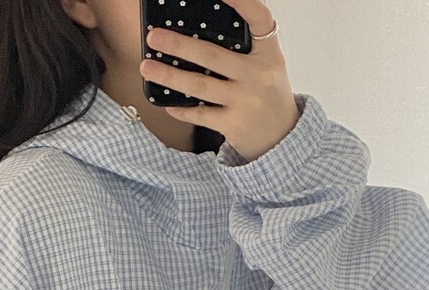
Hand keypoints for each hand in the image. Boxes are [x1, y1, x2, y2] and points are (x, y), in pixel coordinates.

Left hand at [139, 0, 299, 163]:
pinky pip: (200, 115)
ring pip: (200, 85)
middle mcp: (258, 76)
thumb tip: (204, 28)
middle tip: (154, 37)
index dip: (243, 2)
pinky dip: (182, 110)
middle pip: (212, 55)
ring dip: (170, 75)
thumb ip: (248, 48)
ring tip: (147, 67)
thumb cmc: (267, 94)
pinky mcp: (234, 124)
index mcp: (269, 54)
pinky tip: (167, 104)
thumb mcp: (268, 65)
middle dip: (179, 44)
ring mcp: (245, 101)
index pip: (260, 20)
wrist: (281, 137)